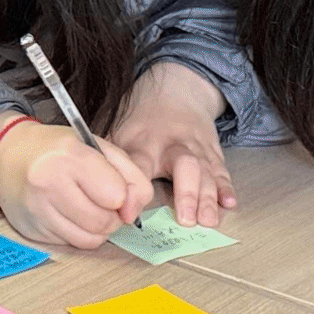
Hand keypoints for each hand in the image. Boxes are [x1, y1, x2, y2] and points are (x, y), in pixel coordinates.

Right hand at [0, 119, 151, 248]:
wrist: (7, 155)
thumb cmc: (58, 149)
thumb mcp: (100, 148)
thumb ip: (131, 176)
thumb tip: (132, 215)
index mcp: (70, 155)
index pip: (116, 195)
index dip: (123, 195)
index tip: (114, 188)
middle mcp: (49, 183)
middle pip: (104, 222)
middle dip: (112, 216)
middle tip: (101, 201)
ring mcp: (38, 209)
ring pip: (90, 239)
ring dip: (98, 228)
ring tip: (87, 208)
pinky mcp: (32, 230)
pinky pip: (72, 244)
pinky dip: (78, 233)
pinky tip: (68, 215)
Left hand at [108, 62, 236, 227]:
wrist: (177, 92)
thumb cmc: (143, 120)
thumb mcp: (120, 132)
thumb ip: (108, 159)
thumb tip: (85, 187)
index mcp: (145, 141)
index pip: (140, 164)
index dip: (134, 190)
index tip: (129, 214)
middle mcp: (174, 144)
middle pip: (184, 165)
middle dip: (186, 193)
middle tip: (186, 220)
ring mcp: (196, 148)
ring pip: (206, 171)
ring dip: (208, 197)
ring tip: (207, 221)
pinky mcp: (213, 153)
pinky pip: (222, 170)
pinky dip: (226, 187)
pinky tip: (228, 203)